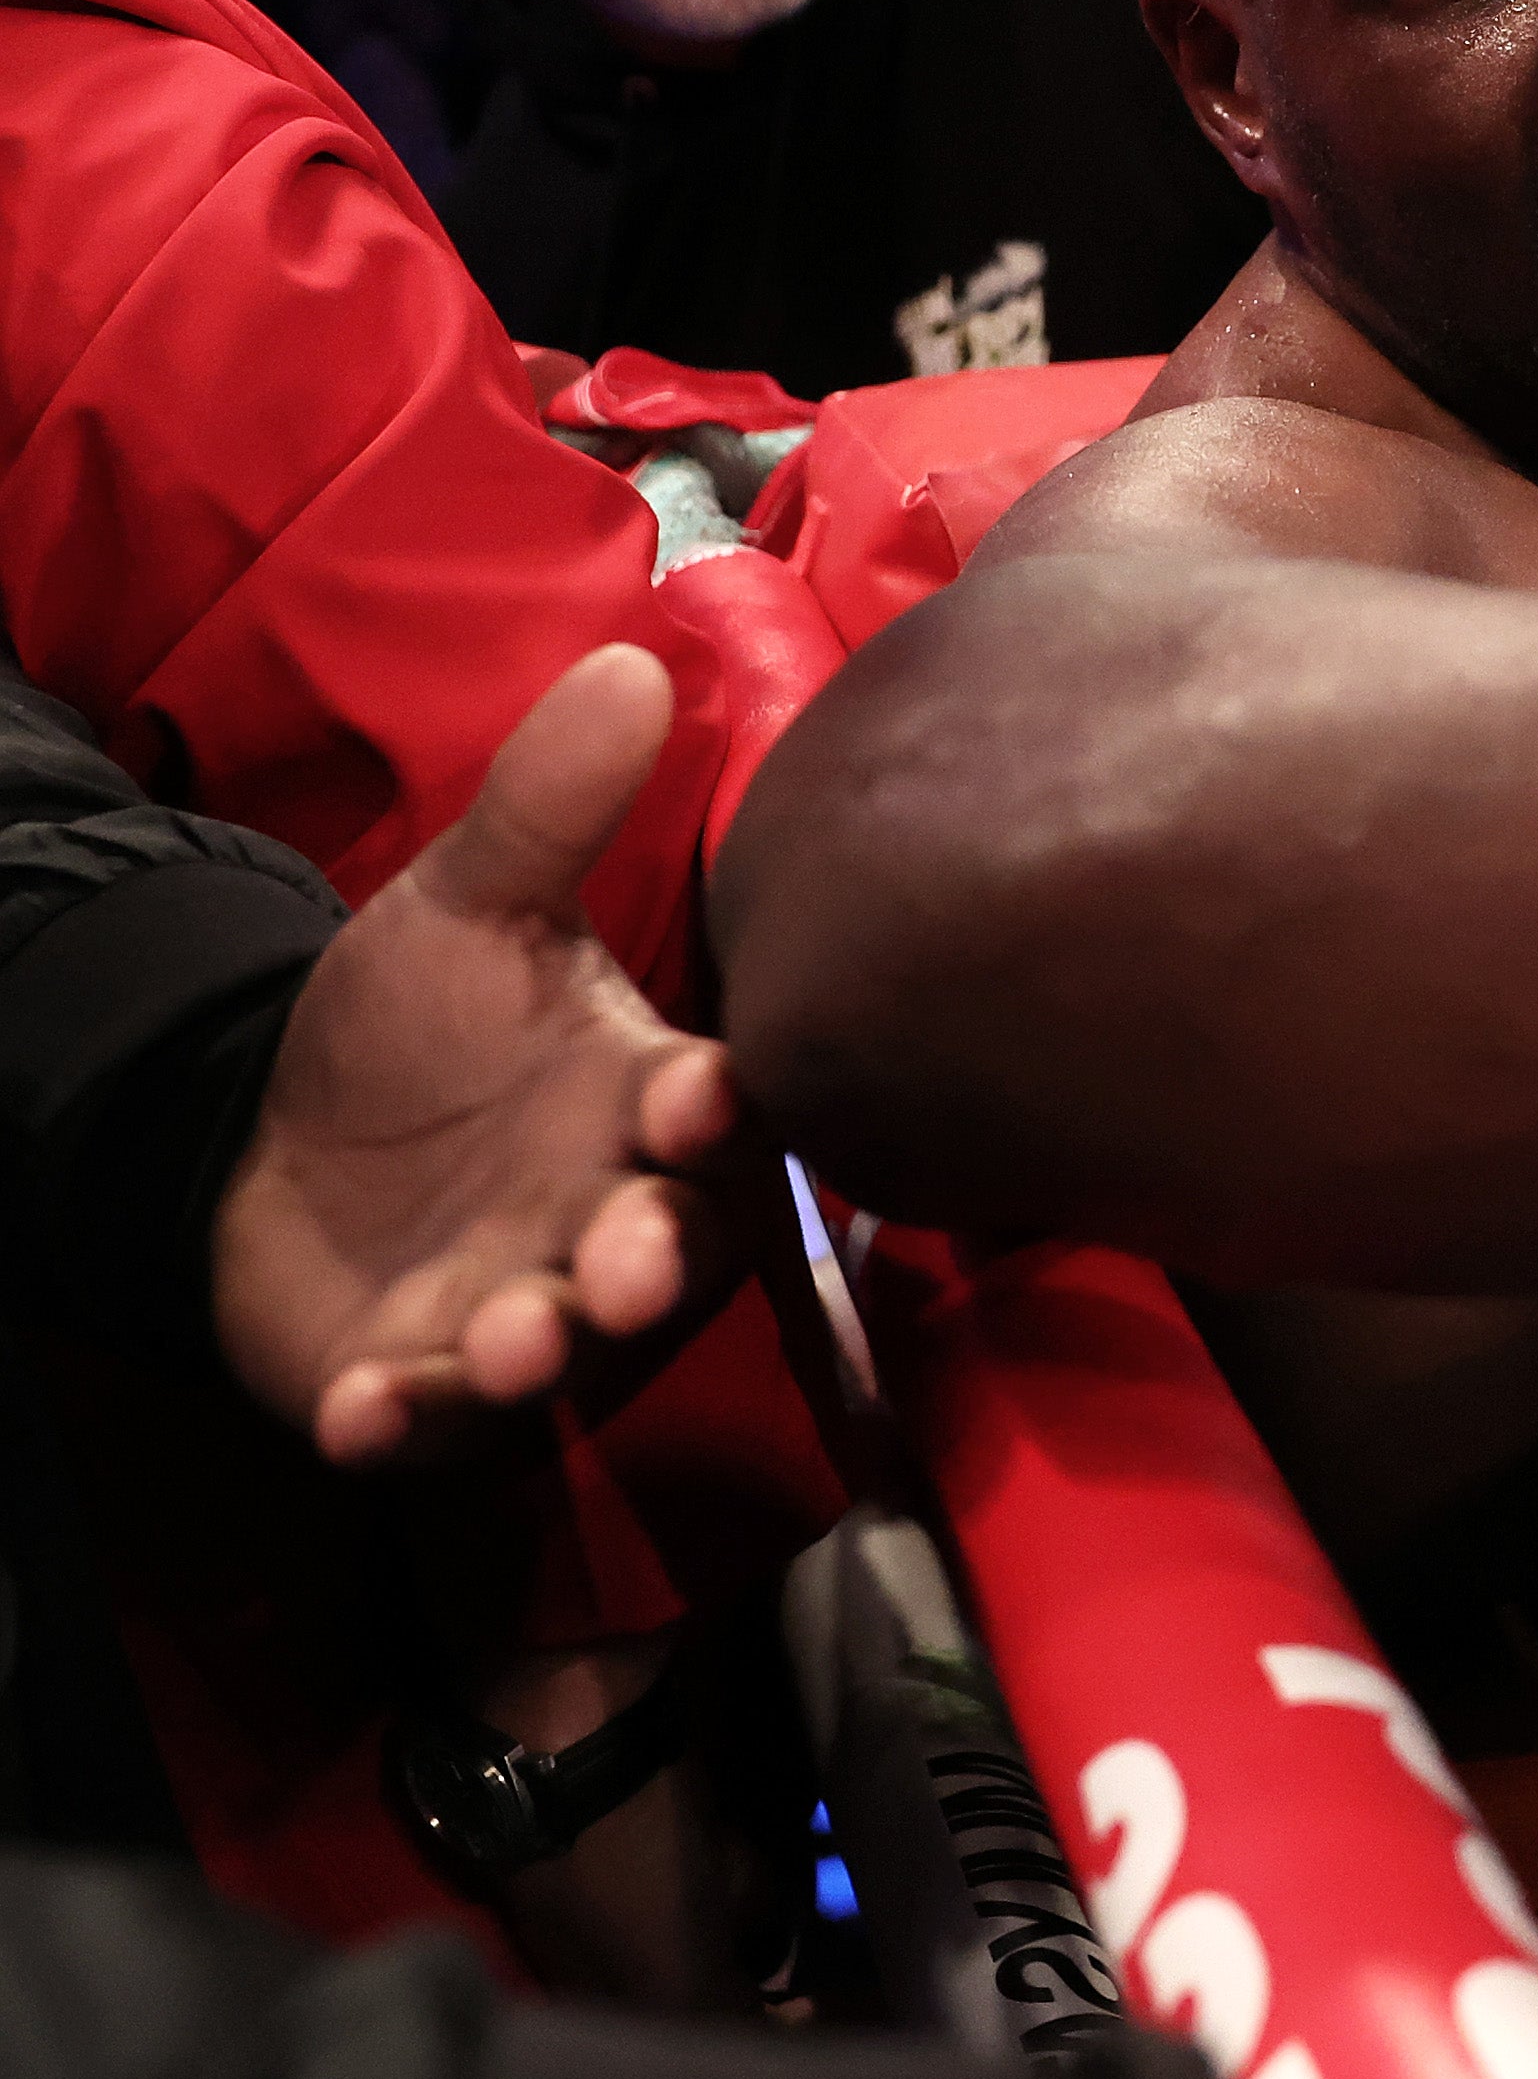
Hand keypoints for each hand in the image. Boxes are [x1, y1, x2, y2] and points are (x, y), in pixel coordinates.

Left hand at [213, 645, 757, 1466]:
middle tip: (626, 1264)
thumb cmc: (412, 1034)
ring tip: (508, 1339)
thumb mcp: (467, 905)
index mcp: (639, 1103)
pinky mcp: (417, 1379)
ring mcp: (515, 1306)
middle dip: (646, 1261)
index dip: (719, 1116)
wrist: (277, 1150)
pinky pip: (420, 1419)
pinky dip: (397, 1420)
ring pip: (553, 1345)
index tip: (704, 1098)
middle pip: (658, 1250)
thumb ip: (549, 807)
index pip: (713, 1114)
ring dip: (534, 1350)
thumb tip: (631, 658)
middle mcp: (601, 1216)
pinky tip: (364, 1405)